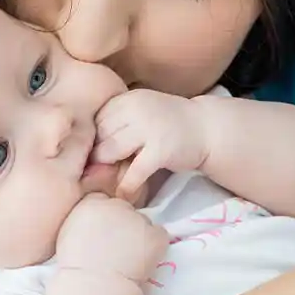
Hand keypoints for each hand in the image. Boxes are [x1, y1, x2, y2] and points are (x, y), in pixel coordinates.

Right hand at [55, 193, 167, 282]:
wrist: (94, 289)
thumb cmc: (77, 270)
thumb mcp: (68, 236)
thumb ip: (84, 222)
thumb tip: (96, 224)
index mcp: (91, 204)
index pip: (105, 201)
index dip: (106, 218)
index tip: (104, 236)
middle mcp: (116, 205)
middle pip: (126, 209)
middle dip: (124, 225)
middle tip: (118, 249)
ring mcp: (138, 219)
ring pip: (144, 223)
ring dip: (140, 237)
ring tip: (129, 259)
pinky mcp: (155, 235)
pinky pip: (160, 237)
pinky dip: (156, 248)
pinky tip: (143, 263)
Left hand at [93, 89, 210, 200]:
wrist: (207, 128)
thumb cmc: (170, 123)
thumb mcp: (141, 113)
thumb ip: (118, 124)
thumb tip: (87, 151)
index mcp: (127, 99)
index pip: (96, 120)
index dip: (91, 140)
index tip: (89, 157)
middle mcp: (135, 109)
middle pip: (100, 136)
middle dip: (95, 156)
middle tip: (92, 175)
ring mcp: (148, 128)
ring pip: (111, 151)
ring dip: (106, 170)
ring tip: (104, 183)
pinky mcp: (160, 149)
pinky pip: (135, 171)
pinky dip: (126, 185)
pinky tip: (123, 195)